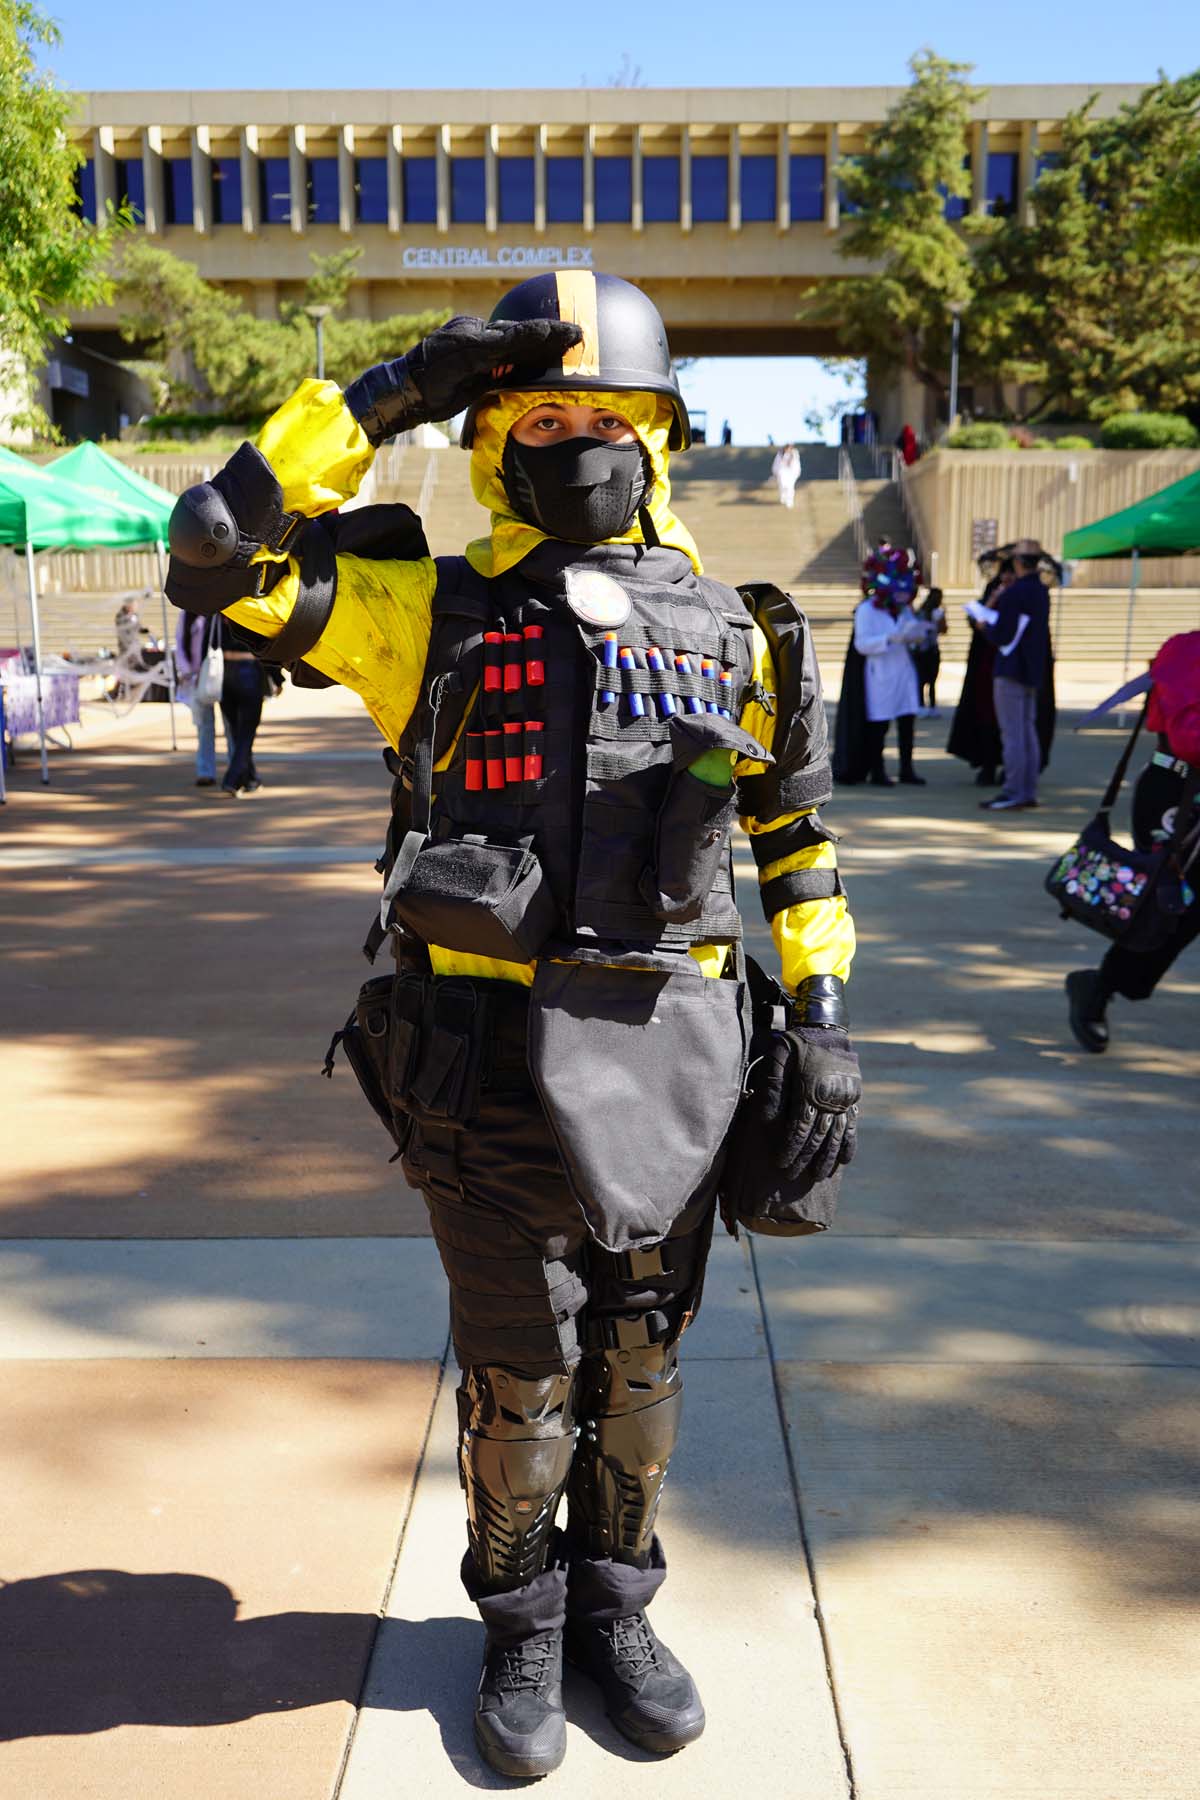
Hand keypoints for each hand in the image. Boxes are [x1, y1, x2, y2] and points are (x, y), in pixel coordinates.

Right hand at [343, 315, 583, 444]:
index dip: (544, 339)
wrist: (403, 392)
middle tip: (580, 332)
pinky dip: (529, 338)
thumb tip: (517, 378)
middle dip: (552, 333)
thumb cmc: (434, 393)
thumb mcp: (472, 386)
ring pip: (516, 333)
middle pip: (520, 331)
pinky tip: (550, 337)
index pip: (516, 338)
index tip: (569, 340)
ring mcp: (471, 333)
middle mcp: (474, 329)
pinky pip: (505, 340)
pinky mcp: (469, 344)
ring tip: (574, 334)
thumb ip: (494, 377)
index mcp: (476, 339)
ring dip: (548, 334)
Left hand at [756, 1025, 860, 1182]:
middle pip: (818, 1136)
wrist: (826, 1030)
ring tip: (819, 1175)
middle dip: (805, 1158)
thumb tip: (766, 1119)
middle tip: (794, 1175)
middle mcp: (830, 1098)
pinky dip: (849, 1143)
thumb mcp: (778, 1058)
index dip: (791, 1147)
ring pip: (837, 1135)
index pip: (800, 1128)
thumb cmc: (795, 1043)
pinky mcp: (853, 1097)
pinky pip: (852, 1125)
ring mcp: (844, 1099)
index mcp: (810, 1089)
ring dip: (828, 1157)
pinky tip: (845, 1160)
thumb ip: (773, 1088)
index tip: (782, 1163)